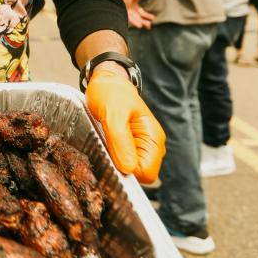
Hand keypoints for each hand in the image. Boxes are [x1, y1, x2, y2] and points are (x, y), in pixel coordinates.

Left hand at [84, 69, 164, 183]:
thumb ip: (120, 140)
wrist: (106, 82)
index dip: (128, 171)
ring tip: (104, 141)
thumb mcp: (113, 113)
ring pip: (130, 171)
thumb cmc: (110, 93)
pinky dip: (112, 157)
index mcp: (153, 138)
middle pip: (139, 175)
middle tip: (104, 147)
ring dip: (115, 162)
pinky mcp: (130, 147)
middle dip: (120, 168)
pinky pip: (123, 162)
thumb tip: (128, 168)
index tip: (110, 158)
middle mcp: (151, 146)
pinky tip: (104, 143)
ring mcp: (141, 147)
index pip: (147, 173)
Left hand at [123, 0, 160, 28]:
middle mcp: (130, 9)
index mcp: (134, 5)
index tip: (153, 18)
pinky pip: (130, 19)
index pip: (142, 13)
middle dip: (144, 22)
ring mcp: (127, 11)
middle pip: (138, 18)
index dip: (147, 16)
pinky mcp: (124, 11)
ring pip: (134, 19)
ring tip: (147, 26)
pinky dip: (135, 22)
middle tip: (150, 26)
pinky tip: (140, 25)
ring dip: (140, 23)